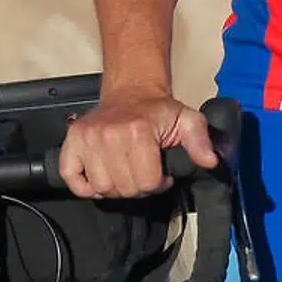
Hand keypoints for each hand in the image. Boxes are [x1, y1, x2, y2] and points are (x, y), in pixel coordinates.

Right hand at [59, 90, 218, 200]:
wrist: (132, 92)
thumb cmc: (158, 111)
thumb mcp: (188, 120)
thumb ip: (200, 141)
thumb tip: (210, 161)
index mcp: (138, 130)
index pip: (148, 182)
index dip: (159, 183)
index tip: (162, 173)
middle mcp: (108, 134)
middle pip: (125, 189)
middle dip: (139, 187)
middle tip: (144, 172)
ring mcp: (86, 138)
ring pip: (102, 188)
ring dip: (116, 187)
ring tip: (127, 172)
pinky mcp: (71, 142)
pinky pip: (71, 178)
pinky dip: (85, 186)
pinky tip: (102, 177)